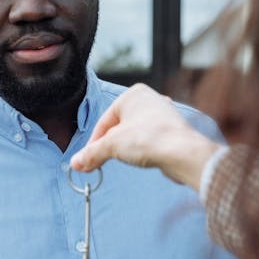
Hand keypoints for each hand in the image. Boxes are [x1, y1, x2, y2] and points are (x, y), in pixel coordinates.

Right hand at [70, 83, 219, 190]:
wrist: (183, 153)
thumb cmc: (149, 139)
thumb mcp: (112, 146)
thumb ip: (92, 153)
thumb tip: (75, 163)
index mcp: (133, 94)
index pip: (105, 121)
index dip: (94, 143)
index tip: (86, 160)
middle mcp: (150, 100)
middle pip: (119, 127)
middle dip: (108, 146)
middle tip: (98, 164)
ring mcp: (162, 115)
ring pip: (134, 133)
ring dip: (124, 149)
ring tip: (121, 161)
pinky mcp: (172, 131)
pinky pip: (149, 140)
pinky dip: (141, 150)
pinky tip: (140, 159)